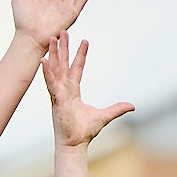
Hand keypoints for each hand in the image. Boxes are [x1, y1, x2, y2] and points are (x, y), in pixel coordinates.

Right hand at [41, 33, 133, 149]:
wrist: (75, 145)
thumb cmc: (85, 132)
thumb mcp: (105, 116)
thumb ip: (117, 109)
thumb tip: (132, 106)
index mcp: (73, 93)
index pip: (77, 69)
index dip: (80, 55)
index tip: (84, 41)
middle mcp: (64, 91)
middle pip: (63, 65)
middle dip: (63, 48)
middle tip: (62, 32)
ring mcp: (58, 94)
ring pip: (55, 70)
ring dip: (53, 54)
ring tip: (51, 38)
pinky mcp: (56, 100)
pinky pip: (50, 83)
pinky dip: (46, 72)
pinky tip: (43, 60)